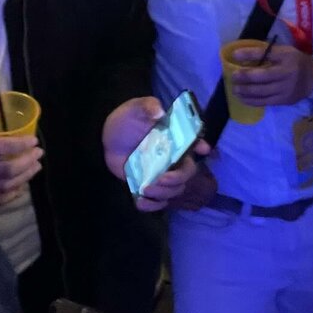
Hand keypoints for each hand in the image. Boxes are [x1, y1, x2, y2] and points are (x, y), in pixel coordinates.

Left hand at [103, 97, 210, 211]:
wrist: (108, 138)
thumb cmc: (127, 119)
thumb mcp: (135, 108)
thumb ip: (147, 106)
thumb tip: (159, 112)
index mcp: (174, 139)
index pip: (194, 143)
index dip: (202, 147)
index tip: (204, 150)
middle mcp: (172, 157)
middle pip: (187, 174)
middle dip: (178, 179)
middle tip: (161, 179)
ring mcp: (160, 173)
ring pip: (174, 190)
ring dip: (164, 193)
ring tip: (146, 188)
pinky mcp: (148, 184)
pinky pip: (156, 202)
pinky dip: (151, 206)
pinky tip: (140, 201)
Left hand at [231, 43, 312, 106]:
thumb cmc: (295, 61)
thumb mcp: (284, 51)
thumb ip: (268, 53)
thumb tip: (244, 54)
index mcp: (286, 57)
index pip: (265, 54)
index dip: (249, 54)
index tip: (234, 55)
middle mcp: (286, 73)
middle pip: (262, 76)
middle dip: (245, 77)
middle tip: (233, 76)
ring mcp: (285, 89)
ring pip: (261, 92)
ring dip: (245, 91)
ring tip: (235, 89)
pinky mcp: (284, 100)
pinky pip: (264, 102)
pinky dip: (251, 100)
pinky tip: (242, 98)